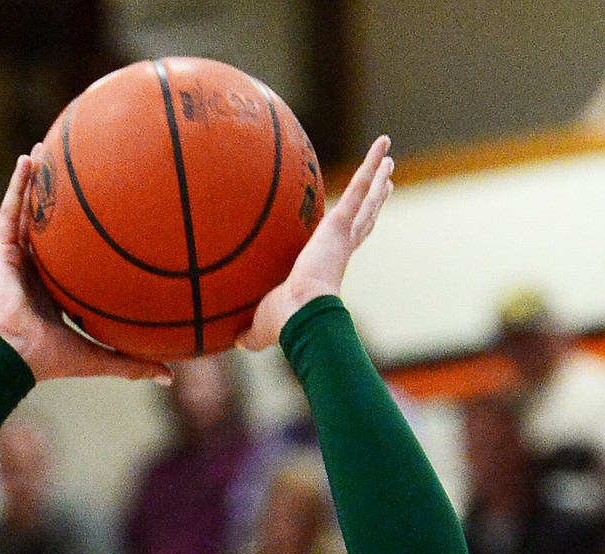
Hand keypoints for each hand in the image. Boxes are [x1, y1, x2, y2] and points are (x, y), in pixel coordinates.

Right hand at [0, 153, 170, 384]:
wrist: (16, 357)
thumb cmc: (51, 360)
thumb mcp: (101, 358)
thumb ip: (132, 364)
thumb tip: (171, 377)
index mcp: (55, 293)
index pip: (71, 259)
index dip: (83, 239)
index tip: (105, 215)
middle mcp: (36, 273)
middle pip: (48, 229)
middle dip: (58, 200)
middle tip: (75, 171)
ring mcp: (17, 261)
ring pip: (27, 213)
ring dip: (36, 182)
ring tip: (46, 150)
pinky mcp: (1, 253)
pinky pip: (10, 212)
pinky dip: (18, 186)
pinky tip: (28, 159)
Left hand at [237, 136, 393, 352]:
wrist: (299, 313)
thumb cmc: (282, 323)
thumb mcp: (261, 325)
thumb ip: (250, 333)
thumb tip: (234, 343)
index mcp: (327, 267)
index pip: (345, 244)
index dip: (355, 232)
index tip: (358, 221)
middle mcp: (340, 249)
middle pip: (364, 218)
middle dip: (375, 200)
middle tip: (387, 181)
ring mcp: (342, 235)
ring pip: (365, 199)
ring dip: (377, 176)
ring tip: (387, 156)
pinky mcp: (340, 223)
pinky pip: (359, 186)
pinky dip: (371, 164)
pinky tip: (383, 143)